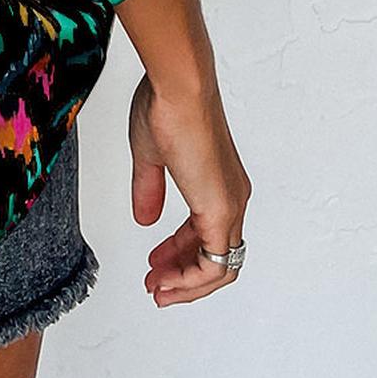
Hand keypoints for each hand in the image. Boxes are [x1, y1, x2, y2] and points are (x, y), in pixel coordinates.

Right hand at [128, 74, 250, 306]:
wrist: (179, 88)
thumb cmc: (165, 106)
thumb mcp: (150, 156)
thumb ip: (149, 190)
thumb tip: (145, 219)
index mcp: (216, 183)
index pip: (205, 233)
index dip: (179, 254)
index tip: (154, 261)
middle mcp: (231, 198)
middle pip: (216, 256)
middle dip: (182, 276)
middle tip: (155, 284)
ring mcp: (229, 206)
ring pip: (220, 266)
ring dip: (186, 284)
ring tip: (157, 289)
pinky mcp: (220, 211)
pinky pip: (214, 263)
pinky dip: (191, 280)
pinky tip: (166, 280)